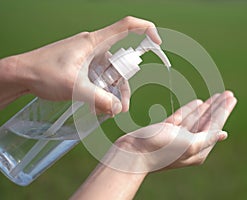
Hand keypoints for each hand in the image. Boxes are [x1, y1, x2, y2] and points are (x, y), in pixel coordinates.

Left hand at [0, 16, 160, 113]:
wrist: (21, 74)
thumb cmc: (42, 72)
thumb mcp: (74, 87)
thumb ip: (99, 98)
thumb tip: (116, 107)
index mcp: (94, 42)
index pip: (126, 26)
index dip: (146, 30)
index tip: (157, 43)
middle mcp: (94, 48)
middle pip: (121, 62)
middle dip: (122, 86)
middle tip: (119, 107)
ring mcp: (89, 58)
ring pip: (110, 74)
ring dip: (111, 93)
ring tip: (106, 112)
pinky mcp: (83, 68)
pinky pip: (99, 79)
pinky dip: (101, 93)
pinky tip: (96, 107)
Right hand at [102, 91, 236, 172]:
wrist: (133, 152)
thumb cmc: (161, 150)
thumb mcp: (190, 145)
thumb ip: (207, 138)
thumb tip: (223, 134)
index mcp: (198, 149)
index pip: (215, 125)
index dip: (223, 111)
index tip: (231, 98)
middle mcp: (189, 143)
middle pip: (207, 121)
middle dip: (218, 107)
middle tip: (228, 94)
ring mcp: (177, 136)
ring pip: (196, 118)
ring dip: (206, 107)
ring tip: (216, 96)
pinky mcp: (166, 130)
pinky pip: (182, 117)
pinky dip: (190, 110)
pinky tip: (197, 103)